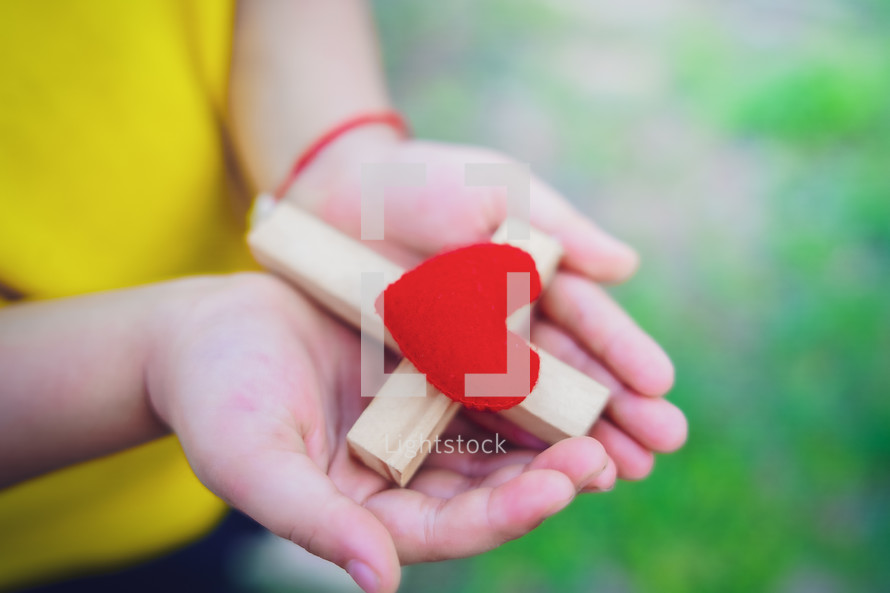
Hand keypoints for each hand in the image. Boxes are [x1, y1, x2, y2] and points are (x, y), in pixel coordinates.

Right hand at [147, 274, 616, 592]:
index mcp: (368, 513)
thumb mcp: (253, 462)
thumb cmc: (214, 403)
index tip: (559, 489)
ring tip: (608, 411)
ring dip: (552, 424)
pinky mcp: (423, 365)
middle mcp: (405, 473)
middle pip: (489, 484)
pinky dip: (522, 368)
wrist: (204, 333)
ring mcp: (418, 418)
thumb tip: (380, 583)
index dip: (506, 514)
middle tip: (605, 455)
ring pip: (498, 430)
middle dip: (549, 473)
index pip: (450, 528)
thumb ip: (314, 521)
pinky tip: (565, 355)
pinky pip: (482, 369)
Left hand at [288, 131, 687, 480]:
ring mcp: (470, 353)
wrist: (341, 194)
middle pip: (570, 374)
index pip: (590, 323)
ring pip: (529, 402)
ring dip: (572, 437)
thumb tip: (628, 267)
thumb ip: (562, 227)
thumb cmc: (427, 181)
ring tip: (616, 472)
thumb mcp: (501, 188)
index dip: (626, 354)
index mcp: (538, 278)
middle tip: (661, 447)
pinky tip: (538, 468)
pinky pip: (469, 408)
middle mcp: (512, 324)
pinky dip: (505, 438)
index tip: (663, 386)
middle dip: (617, 411)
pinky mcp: (428, 372)